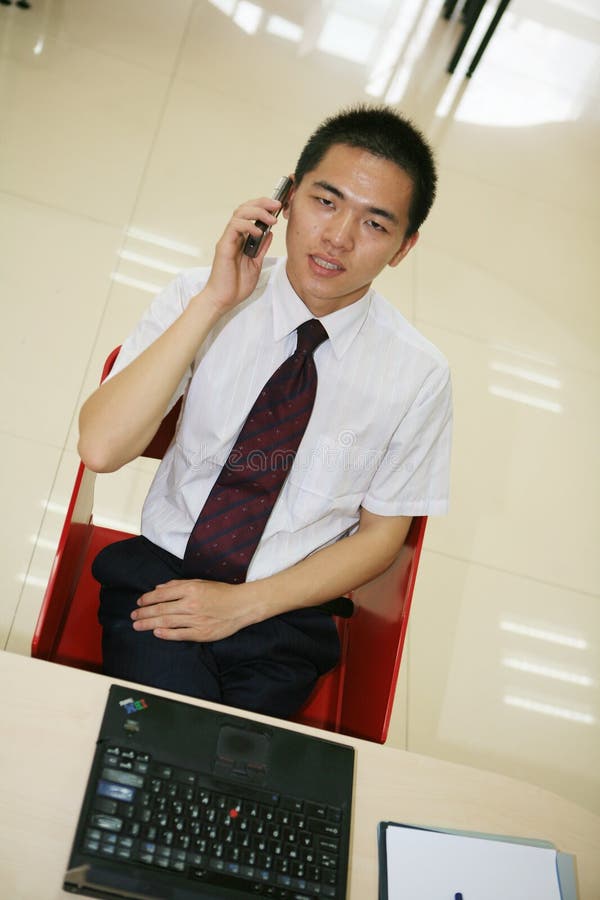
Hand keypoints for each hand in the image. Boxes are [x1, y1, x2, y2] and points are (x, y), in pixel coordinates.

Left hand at [130, 579, 254, 641]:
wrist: (242, 605)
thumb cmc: (221, 592)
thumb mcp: (200, 582)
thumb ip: (178, 585)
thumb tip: (159, 588)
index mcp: (191, 589)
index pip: (162, 594)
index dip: (148, 599)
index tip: (139, 602)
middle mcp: (191, 604)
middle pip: (161, 609)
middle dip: (144, 613)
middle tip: (133, 616)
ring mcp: (196, 619)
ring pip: (167, 621)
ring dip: (149, 624)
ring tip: (137, 625)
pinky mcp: (201, 632)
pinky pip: (179, 634)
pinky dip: (166, 634)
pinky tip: (156, 633)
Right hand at [202, 196, 283, 314]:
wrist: (223, 299)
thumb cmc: (236, 285)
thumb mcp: (256, 263)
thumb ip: (262, 248)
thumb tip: (270, 233)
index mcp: (241, 239)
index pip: (250, 214)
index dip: (263, 207)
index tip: (278, 207)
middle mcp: (233, 236)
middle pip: (244, 208)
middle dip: (262, 203)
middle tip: (277, 204)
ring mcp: (228, 239)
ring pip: (239, 213)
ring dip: (257, 212)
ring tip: (271, 218)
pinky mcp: (224, 246)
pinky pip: (234, 227)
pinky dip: (248, 225)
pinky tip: (259, 231)